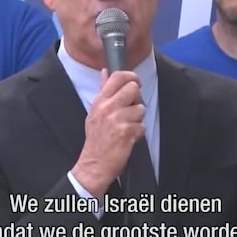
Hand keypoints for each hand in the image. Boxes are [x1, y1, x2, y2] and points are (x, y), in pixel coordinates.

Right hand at [72, 69, 144, 197]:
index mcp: (100, 101)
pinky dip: (138, 133)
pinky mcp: (127, 133)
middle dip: (136, 99)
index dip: (131, 76)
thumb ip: (103, 90)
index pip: (117, 77)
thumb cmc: (96, 138)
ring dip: (137, 119)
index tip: (135, 83)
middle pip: (133, 89)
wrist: (94, 164)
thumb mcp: (94, 111)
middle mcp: (107, 108)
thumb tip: (105, 72)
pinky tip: (128, 137)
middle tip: (130, 109)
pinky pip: (142, 126)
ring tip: (127, 127)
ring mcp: (117, 120)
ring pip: (140, 109)